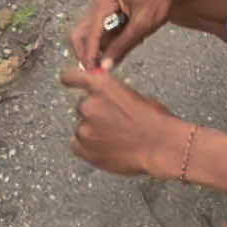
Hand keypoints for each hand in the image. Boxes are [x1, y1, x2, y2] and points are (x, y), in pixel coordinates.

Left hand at [61, 66, 184, 177]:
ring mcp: (84, 129)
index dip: (70, 78)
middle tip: (113, 122)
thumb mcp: (132, 95)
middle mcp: (89, 105)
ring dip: (93, 131)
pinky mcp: (83, 150)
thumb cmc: (153, 119)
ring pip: (82, 128)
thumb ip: (111, 94)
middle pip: (83, 106)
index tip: (66, 79)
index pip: (74, 77)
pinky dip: (88, 147)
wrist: (160, 145)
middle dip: (94, 113)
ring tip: (115, 138)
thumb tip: (104, 98)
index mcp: (102, 86)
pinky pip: (78, 145)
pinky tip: (107, 147)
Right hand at [69, 0, 174, 70]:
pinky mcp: (104, 16)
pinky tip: (129, 38)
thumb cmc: (158, 2)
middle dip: (87, 53)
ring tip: (128, 45)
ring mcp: (99, 9)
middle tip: (96, 71)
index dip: (90, 53)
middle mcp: (97, 2)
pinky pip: (99, 35)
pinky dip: (108, 44)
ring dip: (99, 49)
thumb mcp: (142, 26)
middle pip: (81, 33)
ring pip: (89, 36)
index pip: (91, 31)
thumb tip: (104, 67)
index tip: (91, 71)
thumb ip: (122, 46)